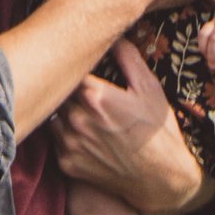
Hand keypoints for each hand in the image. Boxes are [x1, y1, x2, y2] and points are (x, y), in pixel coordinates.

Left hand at [50, 35, 208, 214]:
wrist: (161, 179)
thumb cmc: (158, 132)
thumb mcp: (150, 89)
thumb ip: (128, 58)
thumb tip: (114, 36)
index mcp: (94, 95)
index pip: (65, 69)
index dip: (69, 64)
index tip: (73, 62)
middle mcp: (76, 119)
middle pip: (56, 92)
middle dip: (65, 88)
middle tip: (76, 86)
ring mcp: (69, 143)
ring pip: (53, 116)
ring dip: (62, 111)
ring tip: (81, 111)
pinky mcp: (66, 163)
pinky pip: (56, 141)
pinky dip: (65, 135)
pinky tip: (84, 135)